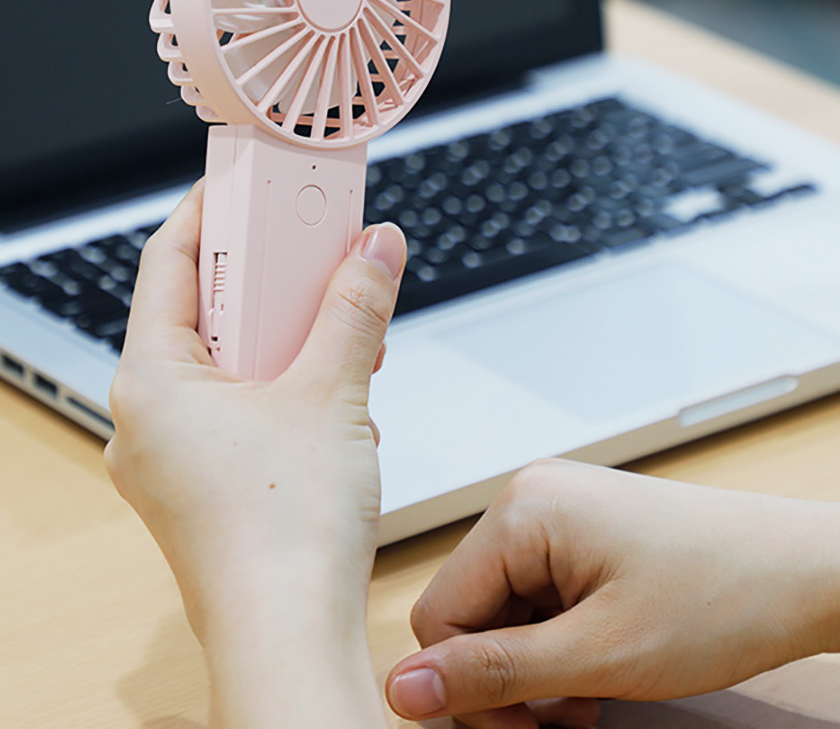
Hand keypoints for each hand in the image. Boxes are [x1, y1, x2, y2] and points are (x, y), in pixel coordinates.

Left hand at [104, 182, 405, 727]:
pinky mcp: (196, 486)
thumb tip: (374, 248)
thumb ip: (354, 306)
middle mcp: (142, 417)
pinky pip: (228, 409)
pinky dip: (273, 385)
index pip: (166, 261)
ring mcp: (166, 458)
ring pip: (218, 363)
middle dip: (260, 278)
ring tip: (327, 323)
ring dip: (275, 336)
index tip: (244, 183)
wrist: (288, 642)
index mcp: (149, 379)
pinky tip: (324, 390)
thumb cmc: (286, 535)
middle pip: (197, 311)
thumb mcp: (332, 392)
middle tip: (305, 246)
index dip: (208, 212)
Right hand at [386, 458, 839, 728]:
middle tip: (570, 713)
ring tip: (594, 687)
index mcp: (521, 509)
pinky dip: (559, 640)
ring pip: (504, 608)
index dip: (471, 686)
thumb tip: (403, 689)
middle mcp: (529, 497)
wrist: (806, 570)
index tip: (527, 728)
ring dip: (538, 663)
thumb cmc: (724, 596)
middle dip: (511, 675)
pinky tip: (599, 660)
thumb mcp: (599, 656)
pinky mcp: (578, 526)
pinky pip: (536, 592)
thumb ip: (495, 674)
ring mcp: (555, 508)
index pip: (438, 612)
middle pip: (470, 609)